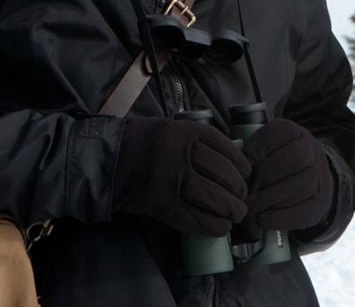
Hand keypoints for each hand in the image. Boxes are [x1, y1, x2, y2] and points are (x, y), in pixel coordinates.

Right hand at [112, 116, 251, 235]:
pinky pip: (195, 219)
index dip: (241, 164)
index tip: (247, 173)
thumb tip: (227, 156)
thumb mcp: (172, 127)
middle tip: (242, 198)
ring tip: (236, 214)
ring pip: (214, 199)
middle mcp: (184, 155)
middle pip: (224, 176)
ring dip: (231, 210)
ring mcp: (174, 182)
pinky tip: (221, 228)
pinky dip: (212, 226)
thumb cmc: (141, 141)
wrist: (107, 160)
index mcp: (188, 133)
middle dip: (239, 190)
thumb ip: (197, 138)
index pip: (226, 149)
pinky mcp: (163, 205)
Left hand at [241, 119, 333, 230]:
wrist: (313, 179)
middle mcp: (310, 151)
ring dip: (268, 199)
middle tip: (243, 191)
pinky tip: (263, 219)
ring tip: (250, 207)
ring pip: (297, 187)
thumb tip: (233, 167)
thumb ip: (252, 152)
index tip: (241, 167)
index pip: (276, 135)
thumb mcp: (268, 147)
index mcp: (294, 133)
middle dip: (261, 178)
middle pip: (289, 161)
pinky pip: (302, 211)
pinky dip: (280, 217)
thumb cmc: (279, 162)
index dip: (255, 152)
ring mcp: (318, 177)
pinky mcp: (319, 203)